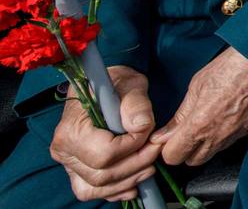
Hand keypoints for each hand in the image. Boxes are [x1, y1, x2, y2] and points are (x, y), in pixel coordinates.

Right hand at [49, 65, 159, 201]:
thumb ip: (135, 103)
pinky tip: (136, 181)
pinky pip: (95, 192)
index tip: (147, 131)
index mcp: (71, 129)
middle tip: (155, 149)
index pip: (104, 154)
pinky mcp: (79, 172)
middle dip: (135, 165)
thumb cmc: (116, 84)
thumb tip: (140, 125)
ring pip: (98, 188)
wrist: (106, 88)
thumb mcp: (130, 83)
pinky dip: (117, 190)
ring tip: (150, 165)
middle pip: (102, 175)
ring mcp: (70, 164)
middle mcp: (64, 151)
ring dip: (129, 180)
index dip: (132, 147)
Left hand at [151, 46, 247, 165]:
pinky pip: (231, 141)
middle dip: (186, 149)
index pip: (173, 157)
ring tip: (209, 120)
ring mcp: (236, 135)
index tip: (169, 137)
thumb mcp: (196, 87)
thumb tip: (164, 134)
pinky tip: (226, 116)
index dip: (168, 147)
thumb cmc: (230, 68)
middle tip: (187, 130)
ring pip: (213, 153)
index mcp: (199, 126)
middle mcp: (218, 136)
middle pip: (193, 161)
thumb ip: (180, 116)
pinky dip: (225, 135)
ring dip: (206, 144)